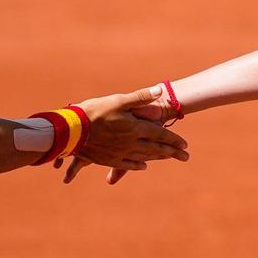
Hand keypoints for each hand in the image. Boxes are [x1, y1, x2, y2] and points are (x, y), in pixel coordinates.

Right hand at [63, 88, 188, 182]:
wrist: (71, 131)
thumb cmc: (94, 111)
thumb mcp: (118, 100)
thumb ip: (140, 97)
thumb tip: (160, 90)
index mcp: (135, 128)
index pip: (160, 134)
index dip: (174, 139)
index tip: (185, 145)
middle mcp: (130, 143)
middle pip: (156, 149)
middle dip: (172, 152)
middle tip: (185, 157)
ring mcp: (119, 153)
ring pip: (144, 157)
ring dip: (158, 158)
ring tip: (168, 158)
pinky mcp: (108, 159)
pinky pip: (127, 164)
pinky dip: (137, 165)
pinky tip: (143, 166)